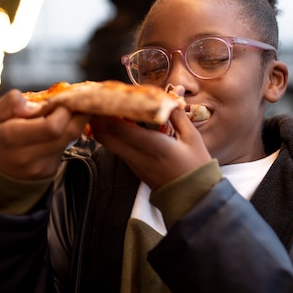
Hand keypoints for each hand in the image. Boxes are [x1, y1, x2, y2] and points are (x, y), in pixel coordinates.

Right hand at [0, 90, 89, 179]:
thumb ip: (11, 103)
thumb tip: (35, 105)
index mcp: (11, 138)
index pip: (52, 126)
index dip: (63, 109)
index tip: (59, 99)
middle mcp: (28, 156)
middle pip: (69, 132)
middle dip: (74, 112)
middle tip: (67, 102)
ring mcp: (42, 166)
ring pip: (72, 138)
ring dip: (74, 120)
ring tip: (63, 111)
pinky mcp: (51, 169)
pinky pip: (67, 146)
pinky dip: (68, 133)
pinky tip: (58, 126)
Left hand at [90, 107, 211, 189]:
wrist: (193, 198)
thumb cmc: (195, 167)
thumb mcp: (191, 138)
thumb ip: (177, 116)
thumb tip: (171, 97)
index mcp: (151, 146)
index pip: (116, 127)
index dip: (106, 110)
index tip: (107, 94)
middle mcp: (136, 155)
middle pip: (103, 134)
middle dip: (97, 115)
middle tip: (102, 98)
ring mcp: (132, 163)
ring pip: (107, 141)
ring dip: (104, 124)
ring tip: (111, 107)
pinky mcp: (133, 167)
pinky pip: (116, 147)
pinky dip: (113, 133)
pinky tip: (122, 122)